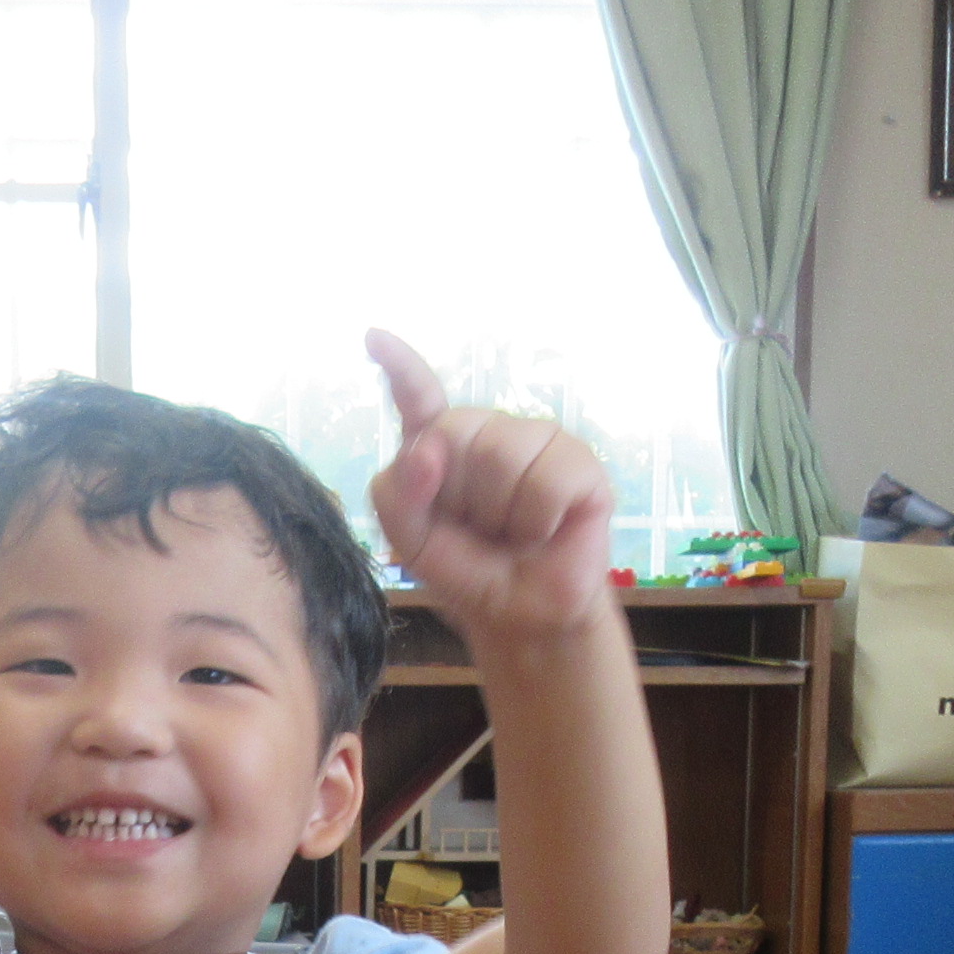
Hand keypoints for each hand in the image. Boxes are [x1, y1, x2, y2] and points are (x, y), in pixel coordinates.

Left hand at [366, 330, 618, 652]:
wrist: (522, 615)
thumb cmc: (468, 571)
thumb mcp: (411, 542)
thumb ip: (397, 496)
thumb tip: (425, 450)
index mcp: (440, 446)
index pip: (419, 398)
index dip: (401, 368)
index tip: (373, 337)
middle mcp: (489, 432)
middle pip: (453, 431)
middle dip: (456, 492)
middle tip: (478, 526)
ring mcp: (536, 441)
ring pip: (500, 454)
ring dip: (499, 512)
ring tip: (513, 531)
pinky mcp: (579, 462)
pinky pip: (547, 479)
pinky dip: (539, 519)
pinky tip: (546, 530)